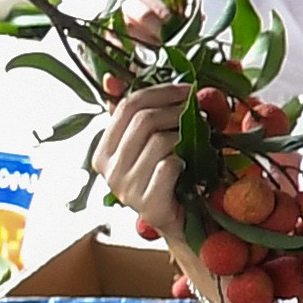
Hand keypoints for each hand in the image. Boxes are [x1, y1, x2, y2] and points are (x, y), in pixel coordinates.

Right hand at [93, 86, 202, 246]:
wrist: (184, 224)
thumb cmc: (169, 180)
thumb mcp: (150, 146)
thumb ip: (139, 117)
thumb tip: (116, 77)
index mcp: (104, 151)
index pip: (127, 106)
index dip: (161, 92)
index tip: (187, 89)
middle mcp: (109, 170)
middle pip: (143, 120)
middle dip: (177, 109)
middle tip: (198, 111)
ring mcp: (126, 189)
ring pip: (159, 141)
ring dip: (185, 137)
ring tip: (195, 143)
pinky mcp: (148, 205)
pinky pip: (169, 166)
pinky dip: (185, 161)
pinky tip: (189, 168)